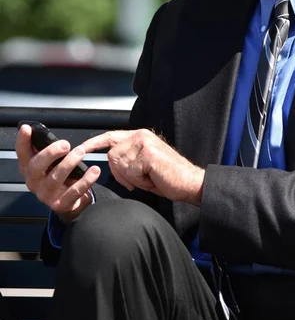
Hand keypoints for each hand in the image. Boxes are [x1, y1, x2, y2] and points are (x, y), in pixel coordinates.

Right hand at [16, 125, 100, 221]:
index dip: (22, 141)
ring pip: (56, 178)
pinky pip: (74, 191)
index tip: (27, 128)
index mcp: (29, 169)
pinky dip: (86, 180)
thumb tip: (44, 132)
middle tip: (65, 144)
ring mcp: (46, 195)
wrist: (70, 202)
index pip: (22, 153)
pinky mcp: (61, 204)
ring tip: (80, 152)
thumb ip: (47, 150)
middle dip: (50, 153)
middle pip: (36, 167)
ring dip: (69, 163)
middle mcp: (34, 182)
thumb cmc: (60, 176)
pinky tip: (94, 170)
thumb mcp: (50, 163)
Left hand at [81, 129, 204, 204]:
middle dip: (121, 174)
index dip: (93, 143)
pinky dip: (139, 181)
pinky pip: (130, 172)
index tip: (79, 149)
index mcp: (140, 136)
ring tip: (149, 178)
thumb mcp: (143, 165)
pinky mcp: (148, 154)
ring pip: (120, 165)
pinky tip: (152, 179)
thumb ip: (128, 159)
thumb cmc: (168, 177)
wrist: (190, 183)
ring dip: (132, 178)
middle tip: (139, 181)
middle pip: (112, 155)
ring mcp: (145, 143)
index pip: (110, 136)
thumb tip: (110, 164)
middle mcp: (142, 135)